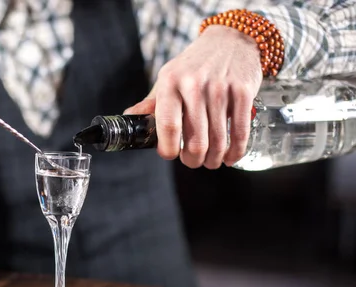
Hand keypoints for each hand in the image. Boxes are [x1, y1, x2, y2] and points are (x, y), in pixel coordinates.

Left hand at [126, 25, 261, 168]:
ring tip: (210, 160)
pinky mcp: (243, 91)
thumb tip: (128, 119)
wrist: (230, 39)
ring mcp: (221, 88)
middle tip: (193, 161)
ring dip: (214, 159)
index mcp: (170, 83)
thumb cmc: (194, 65)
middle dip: (194, 160)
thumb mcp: (168, 78)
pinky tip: (229, 156)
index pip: (167, 126)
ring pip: (218, 140)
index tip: (170, 155)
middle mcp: (194, 85)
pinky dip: (235, 151)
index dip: (168, 149)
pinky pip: (240, 132)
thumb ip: (150, 103)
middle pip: (195, 140)